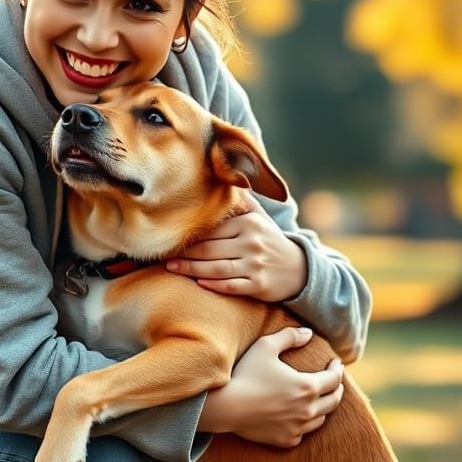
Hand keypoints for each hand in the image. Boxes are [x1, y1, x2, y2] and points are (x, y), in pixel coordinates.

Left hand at [166, 190, 307, 301]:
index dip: (189, 235)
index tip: (170, 237)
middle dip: (185, 253)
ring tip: (171, 268)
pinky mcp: (259, 285)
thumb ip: (241, 200)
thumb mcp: (259, 216)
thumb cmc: (269, 240)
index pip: (212, 230)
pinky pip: (232, 286)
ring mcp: (256, 265)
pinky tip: (199, 284)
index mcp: (249, 223)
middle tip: (162, 256)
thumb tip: (224, 175)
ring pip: (217, 269)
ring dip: (191, 270)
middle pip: (210, 249)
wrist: (298, 269)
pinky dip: (215, 285)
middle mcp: (252, 243)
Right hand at [198, 327, 343, 447]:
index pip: (334, 379)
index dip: (337, 369)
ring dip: (324, 407)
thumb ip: (289, 336)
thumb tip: (308, 333)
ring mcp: (297, 428)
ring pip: (321, 419)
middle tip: (335, 381)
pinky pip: (302, 433)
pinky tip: (300, 418)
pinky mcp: (285, 440)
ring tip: (320, 399)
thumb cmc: (245, 373)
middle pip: (334, 401)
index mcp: (307, 386)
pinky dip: (305, 424)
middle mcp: (308, 410)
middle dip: (337, 389)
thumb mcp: (266, 346)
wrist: (225, 406)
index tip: (336, 362)